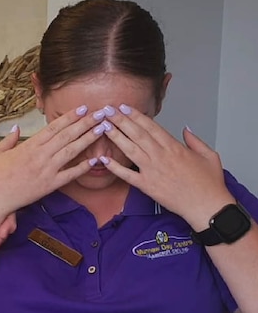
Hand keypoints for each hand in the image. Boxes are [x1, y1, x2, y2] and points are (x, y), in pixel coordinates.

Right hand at [0, 107, 104, 214]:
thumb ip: (9, 140)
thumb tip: (17, 128)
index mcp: (28, 146)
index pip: (53, 127)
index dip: (69, 117)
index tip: (83, 108)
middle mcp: (40, 156)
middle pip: (67, 135)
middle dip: (85, 123)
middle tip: (101, 113)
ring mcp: (46, 170)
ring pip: (71, 151)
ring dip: (88, 139)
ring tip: (102, 129)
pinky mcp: (49, 185)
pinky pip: (70, 175)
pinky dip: (83, 167)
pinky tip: (96, 160)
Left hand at [101, 106, 232, 228]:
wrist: (207, 205)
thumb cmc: (209, 183)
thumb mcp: (209, 155)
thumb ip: (195, 140)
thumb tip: (185, 129)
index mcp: (174, 147)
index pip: (151, 127)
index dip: (136, 116)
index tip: (124, 107)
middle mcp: (161, 156)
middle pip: (137, 134)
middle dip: (121, 120)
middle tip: (107, 110)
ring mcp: (152, 171)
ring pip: (130, 150)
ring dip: (115, 137)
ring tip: (103, 126)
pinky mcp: (147, 186)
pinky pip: (127, 175)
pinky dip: (114, 167)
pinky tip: (103, 159)